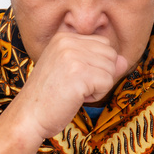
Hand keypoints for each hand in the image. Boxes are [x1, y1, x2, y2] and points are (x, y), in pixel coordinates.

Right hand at [8, 32, 129, 139]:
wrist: (28, 116)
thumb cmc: (49, 97)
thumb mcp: (74, 72)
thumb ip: (99, 62)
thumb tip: (124, 60)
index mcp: (64, 37)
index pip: (103, 44)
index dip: (97, 66)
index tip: (74, 77)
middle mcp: (68, 41)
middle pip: (111, 55)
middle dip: (100, 75)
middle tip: (74, 86)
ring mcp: (73, 56)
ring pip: (111, 70)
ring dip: (98, 87)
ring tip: (74, 92)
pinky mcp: (79, 73)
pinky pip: (107, 83)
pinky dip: (96, 95)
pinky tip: (76, 98)